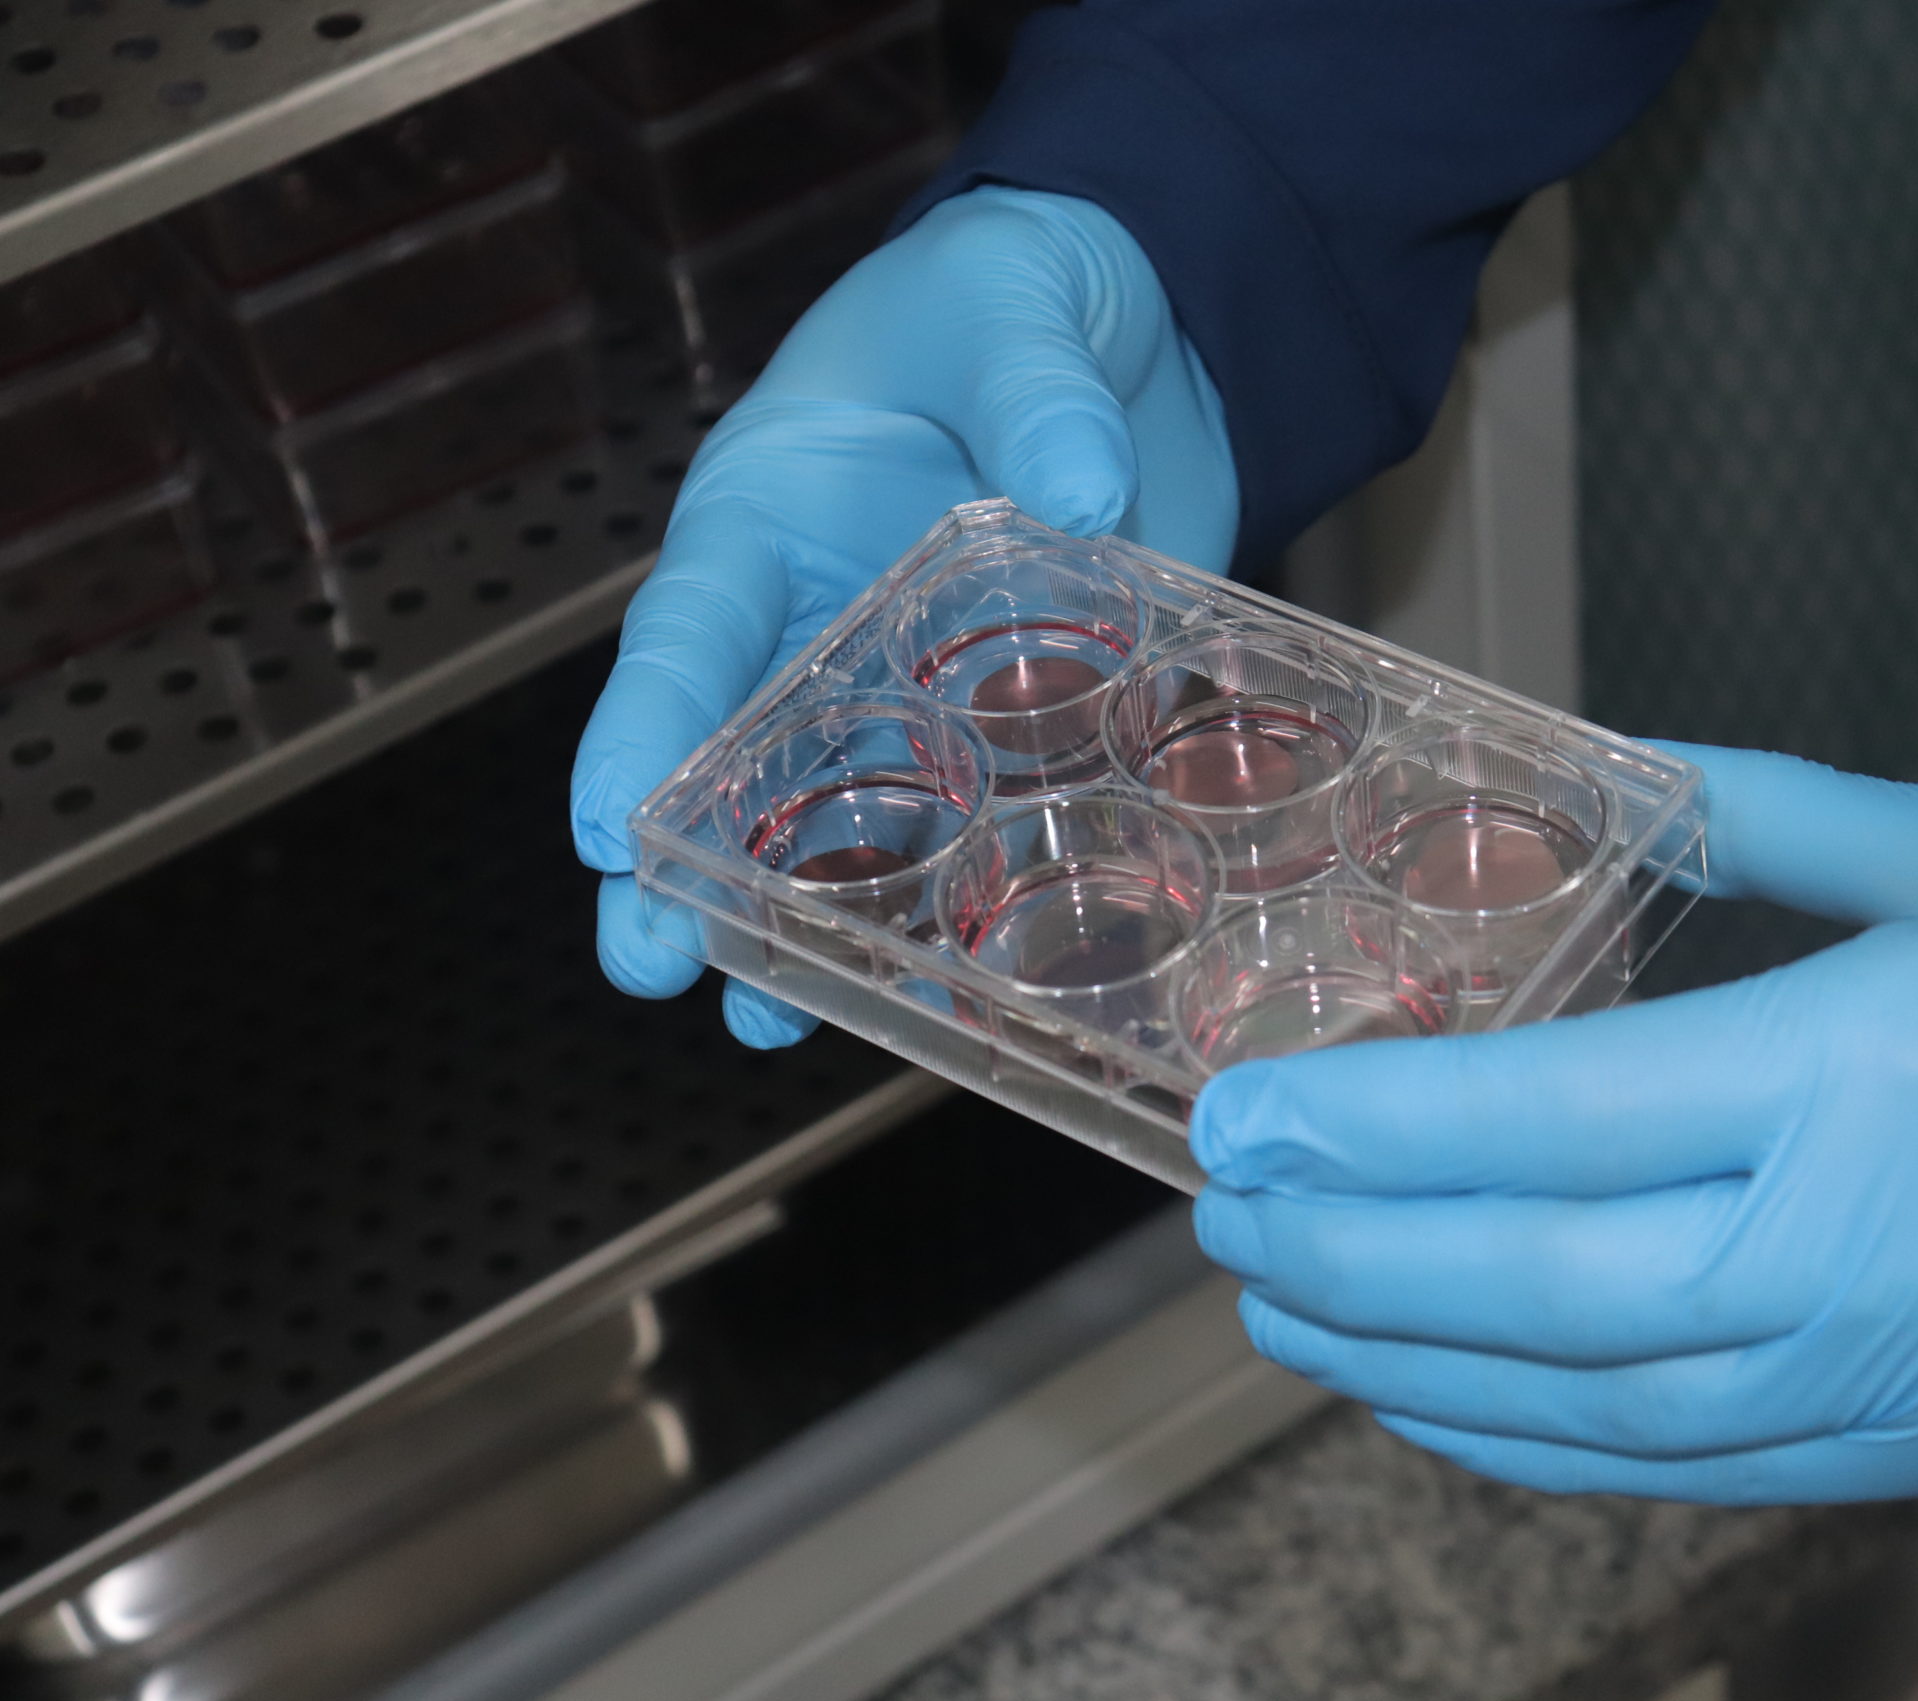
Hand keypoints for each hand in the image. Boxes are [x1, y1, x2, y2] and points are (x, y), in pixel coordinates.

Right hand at [570, 187, 1237, 1045]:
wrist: (1147, 328)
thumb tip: (1076, 497)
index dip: (636, 729)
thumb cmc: (1018, 298)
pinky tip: (952, 980)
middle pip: (734, 754)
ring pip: (847, 816)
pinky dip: (969, 897)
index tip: (602, 829)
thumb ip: (1032, 392)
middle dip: (680, 864)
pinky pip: (990, 818)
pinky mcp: (1029, 720)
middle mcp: (827, 619)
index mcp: (772, 514)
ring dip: (808, 916)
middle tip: (648, 964)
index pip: (689, 628)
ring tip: (773, 1017)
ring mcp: (925, 685)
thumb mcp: (1012, 303)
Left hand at [1188, 745, 1917, 1502]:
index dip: (1369, 1131)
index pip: (1546, 1125)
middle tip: (1220, 1214)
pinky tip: (1437, 1407)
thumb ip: (1764, 821)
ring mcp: (1865, 1383)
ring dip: (1405, 1363)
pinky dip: (1530, 1448)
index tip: (1241, 1115)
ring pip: (1580, 1406)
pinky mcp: (1897, 1453)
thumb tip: (1611, 779)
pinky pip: (1670, 1474)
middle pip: (1530, 1288)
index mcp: (1849, 1079)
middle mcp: (1836, 1257)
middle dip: (1344, 1254)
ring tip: (1281, 1310)